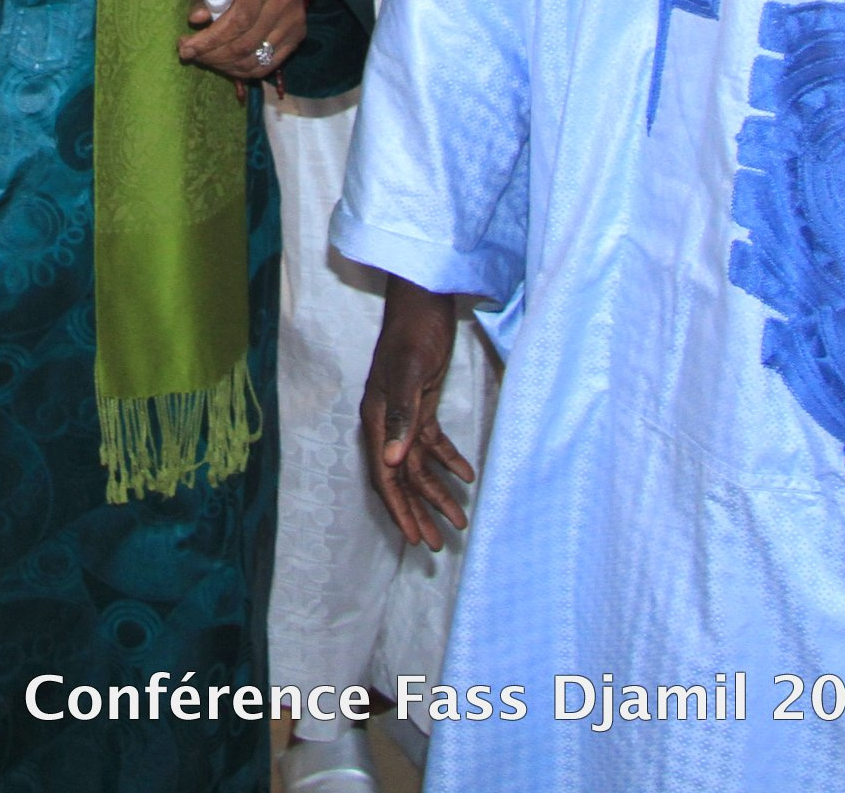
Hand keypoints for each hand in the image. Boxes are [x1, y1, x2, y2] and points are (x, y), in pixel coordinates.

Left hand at [181, 0, 306, 93]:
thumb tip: (195, 20)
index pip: (238, 18)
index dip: (211, 39)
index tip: (186, 47)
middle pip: (245, 42)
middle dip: (211, 55)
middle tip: (189, 54)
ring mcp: (295, 19)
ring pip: (255, 58)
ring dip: (224, 65)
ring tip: (204, 59)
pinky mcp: (298, 35)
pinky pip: (268, 65)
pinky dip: (243, 71)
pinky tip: (225, 65)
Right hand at [364, 281, 473, 550]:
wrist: (424, 299)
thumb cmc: (415, 332)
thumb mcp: (410, 372)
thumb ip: (402, 416)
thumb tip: (392, 461)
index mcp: (377, 418)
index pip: (385, 476)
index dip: (399, 510)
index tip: (413, 539)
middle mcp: (387, 421)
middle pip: (401, 478)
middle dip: (418, 511)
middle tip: (436, 544)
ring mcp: (404, 414)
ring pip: (418, 465)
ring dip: (437, 492)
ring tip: (459, 520)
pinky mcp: (423, 404)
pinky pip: (432, 443)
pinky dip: (447, 461)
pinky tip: (467, 476)